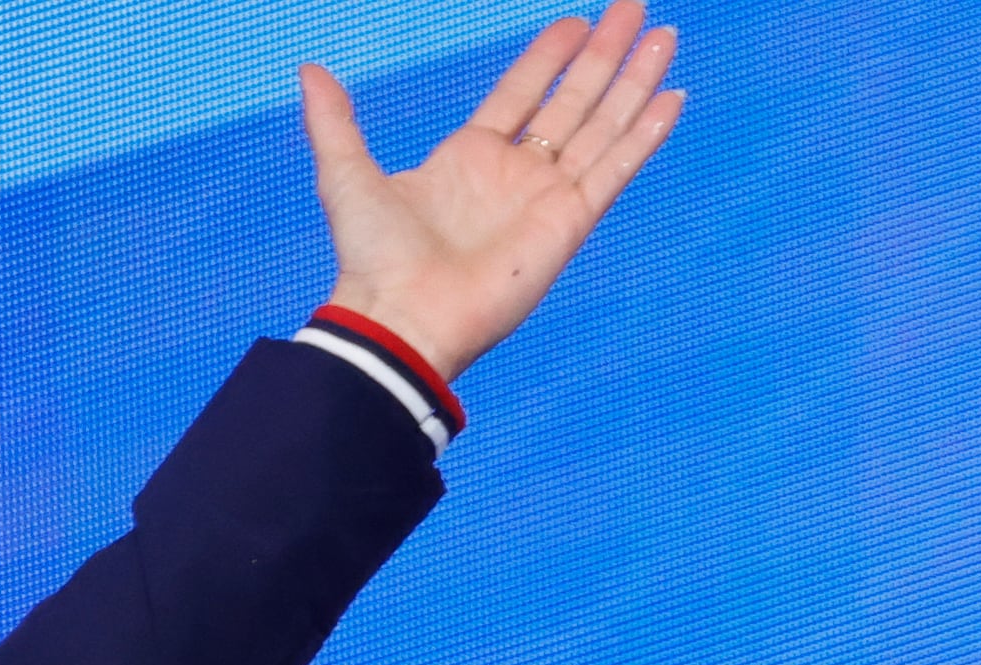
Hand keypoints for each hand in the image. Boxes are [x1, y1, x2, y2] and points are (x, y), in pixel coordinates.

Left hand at [301, 6, 686, 384]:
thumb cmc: (372, 257)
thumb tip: (309, 71)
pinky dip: (645, 134)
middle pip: (573, 100)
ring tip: (663, 36)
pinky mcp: (569, 223)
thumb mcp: (345, 174)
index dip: (549, 57)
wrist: (401, 318)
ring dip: (635, 80)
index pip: (522, 93)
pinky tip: (671, 97)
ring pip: (603, 125)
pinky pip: (616, 168)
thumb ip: (334, 121)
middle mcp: (515, 174)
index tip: (576, 21)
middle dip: (605, 54)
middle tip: (636, 8)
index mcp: (470, 158)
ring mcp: (547, 198)